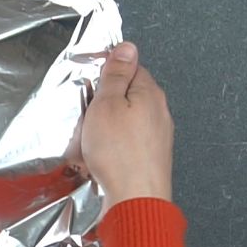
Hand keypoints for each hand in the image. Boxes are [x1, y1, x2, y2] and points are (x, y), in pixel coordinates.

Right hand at [82, 41, 174, 206]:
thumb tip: (126, 48)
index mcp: (150, 92)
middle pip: (127, 96)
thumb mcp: (106, 104)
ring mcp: (157, 136)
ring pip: (126, 122)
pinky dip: (113, 148)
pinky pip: (127, 144)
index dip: (107, 75)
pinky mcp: (151, 157)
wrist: (134, 199)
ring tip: (91, 141)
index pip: (130, 68)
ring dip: (107, 129)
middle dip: (105, 104)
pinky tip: (101, 158)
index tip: (91, 85)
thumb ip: (115, 75)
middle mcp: (159, 112)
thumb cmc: (119, 155)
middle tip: (87, 115)